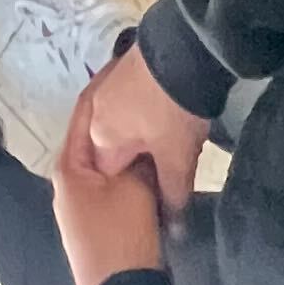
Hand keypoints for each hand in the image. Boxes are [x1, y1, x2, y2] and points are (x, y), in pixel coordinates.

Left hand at [51, 76, 168, 284]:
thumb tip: (142, 141)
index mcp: (68, 168)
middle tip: (146, 99)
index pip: (84, 115)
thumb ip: (138, 158)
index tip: (124, 67)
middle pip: (97, 142)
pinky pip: (114, 188)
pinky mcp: (97, 227)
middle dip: (120, 124)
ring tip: (155, 131)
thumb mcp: (136, 187)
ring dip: (129, 153)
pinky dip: (130, 177)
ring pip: (108, 166)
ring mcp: (80, 209)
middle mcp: (67, 185)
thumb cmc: (122, 235)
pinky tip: (153, 170)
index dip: (104, 89)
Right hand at [79, 46, 211, 220]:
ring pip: (120, 122)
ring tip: (170, 135)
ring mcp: (109, 85)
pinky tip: (165, 110)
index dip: (133, 185)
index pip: (108, 175)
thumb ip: (173, 197)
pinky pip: (127, 100)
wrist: (186, 50)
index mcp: (102, 138)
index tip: (158, 187)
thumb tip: (176, 234)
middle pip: (113, 147)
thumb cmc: (174, 113)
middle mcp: (96, 111)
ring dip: (141, 132)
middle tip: (168, 160)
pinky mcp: (124, 67)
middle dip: (137, 158)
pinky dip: (143, 110)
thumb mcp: (177, 160)